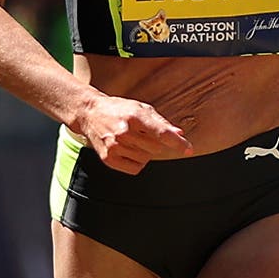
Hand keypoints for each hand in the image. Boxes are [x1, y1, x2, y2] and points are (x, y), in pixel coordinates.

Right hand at [75, 91, 191, 171]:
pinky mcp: (108, 158)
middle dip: (156, 144)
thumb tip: (179, 133)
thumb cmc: (119, 109)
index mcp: (134, 116)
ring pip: (146, 159)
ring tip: (134, 141)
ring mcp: (115, 146)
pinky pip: (135, 168)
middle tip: (144, 135)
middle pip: (156, 148)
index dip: (177, 143)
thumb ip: (161, 122)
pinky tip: (129, 151)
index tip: (188, 149)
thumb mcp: (140, 108)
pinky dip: (137, 162)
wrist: (90, 114)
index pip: (161, 133)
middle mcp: (124, 132)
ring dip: (146, 153)